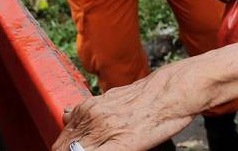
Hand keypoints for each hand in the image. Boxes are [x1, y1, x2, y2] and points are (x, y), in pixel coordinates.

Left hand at [53, 62, 195, 150]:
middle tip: (89, 148)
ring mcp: (105, 131)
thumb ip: (89, 108)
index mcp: (88, 108)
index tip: (74, 148)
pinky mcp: (121, 145)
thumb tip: (67, 114)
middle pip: (63, 148)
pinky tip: (112, 149)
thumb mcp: (114, 96)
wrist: (174, 91)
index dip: (65, 147)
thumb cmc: (150, 95)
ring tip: (107, 145)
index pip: (62, 139)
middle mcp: (92, 118)